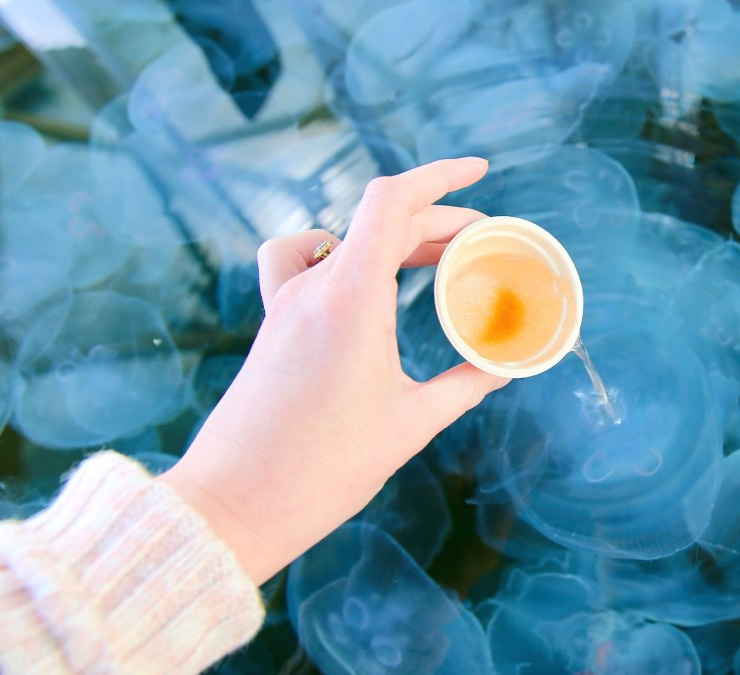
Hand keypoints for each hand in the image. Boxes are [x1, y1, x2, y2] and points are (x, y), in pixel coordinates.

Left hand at [159, 158, 506, 583]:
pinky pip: (299, 260)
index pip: (392, 202)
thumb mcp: (410, 425)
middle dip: (438, 221)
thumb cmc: (322, 469)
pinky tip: (352, 272)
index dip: (441, 177)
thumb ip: (465, 386)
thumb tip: (505, 367)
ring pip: (346, 238)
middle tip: (482, 244)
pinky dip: (334, 251)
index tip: (481, 172)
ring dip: (393, 237)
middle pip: (380, 221)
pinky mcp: (273, 325)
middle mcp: (313, 287)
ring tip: (431, 259)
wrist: (235, 503)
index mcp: (351, 299)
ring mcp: (286, 303)